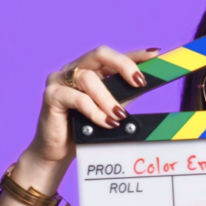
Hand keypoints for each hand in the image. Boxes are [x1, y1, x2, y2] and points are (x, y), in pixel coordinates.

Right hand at [21, 45, 159, 180]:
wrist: (58, 152)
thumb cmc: (83, 130)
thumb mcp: (109, 111)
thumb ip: (123, 97)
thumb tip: (144, 86)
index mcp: (89, 70)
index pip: (113, 57)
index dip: (134, 54)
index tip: (154, 54)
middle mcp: (74, 69)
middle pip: (100, 54)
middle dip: (123, 65)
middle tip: (139, 82)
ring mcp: (60, 79)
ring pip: (88, 78)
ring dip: (108, 98)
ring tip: (118, 116)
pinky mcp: (51, 95)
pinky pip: (77, 98)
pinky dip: (94, 111)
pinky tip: (105, 122)